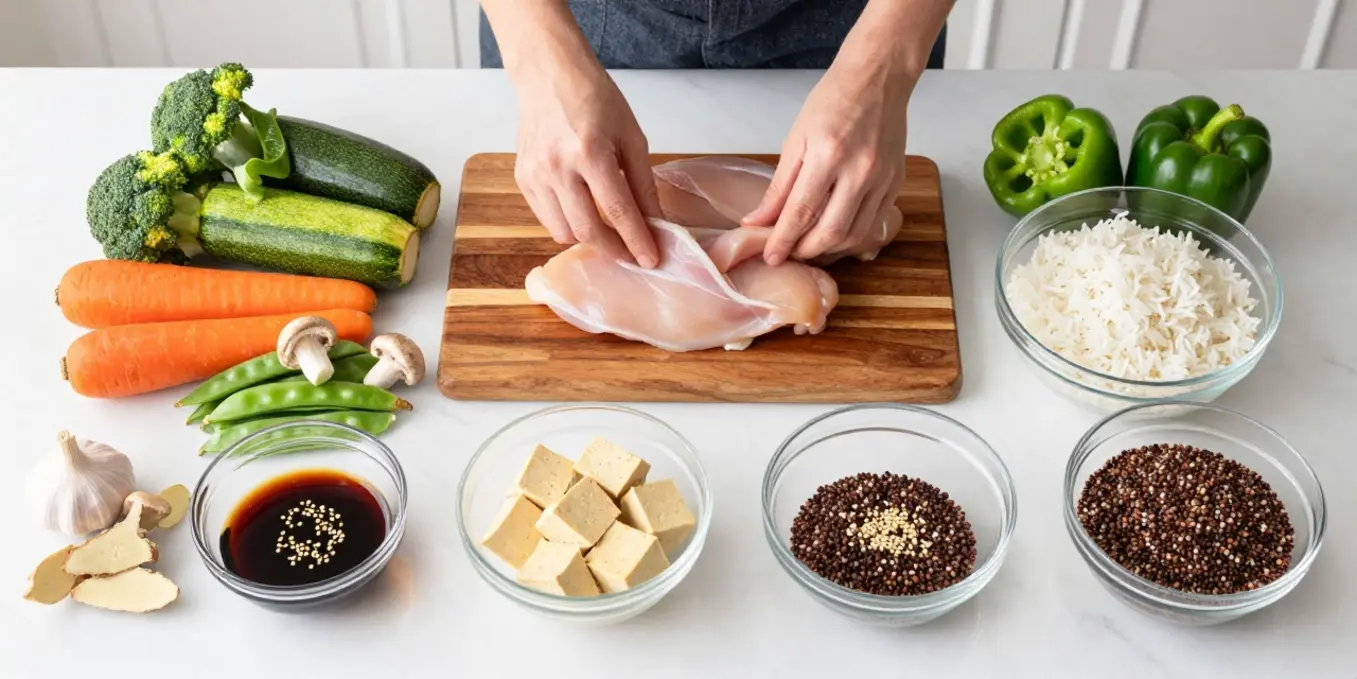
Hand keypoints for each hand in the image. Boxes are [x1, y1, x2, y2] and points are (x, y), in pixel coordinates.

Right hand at [514, 66, 660, 266]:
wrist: (549, 75)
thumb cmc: (595, 100)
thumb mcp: (631, 136)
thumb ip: (643, 183)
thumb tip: (656, 222)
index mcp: (590, 152)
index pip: (618, 211)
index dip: (637, 240)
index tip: (651, 260)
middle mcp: (557, 167)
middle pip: (588, 230)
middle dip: (614, 249)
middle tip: (633, 255)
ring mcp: (535, 175)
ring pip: (564, 231)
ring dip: (589, 238)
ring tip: (608, 230)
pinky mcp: (522, 178)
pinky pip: (546, 218)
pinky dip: (567, 224)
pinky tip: (582, 212)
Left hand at [743, 46, 916, 264]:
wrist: (877, 80)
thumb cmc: (833, 102)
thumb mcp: (796, 140)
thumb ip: (779, 186)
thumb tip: (758, 219)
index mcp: (828, 155)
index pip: (801, 212)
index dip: (783, 241)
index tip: (770, 257)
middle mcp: (859, 171)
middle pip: (830, 232)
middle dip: (806, 251)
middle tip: (789, 253)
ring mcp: (882, 179)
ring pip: (854, 235)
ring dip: (829, 249)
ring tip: (809, 246)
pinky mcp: (895, 183)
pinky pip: (872, 224)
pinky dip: (851, 237)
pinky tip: (834, 234)